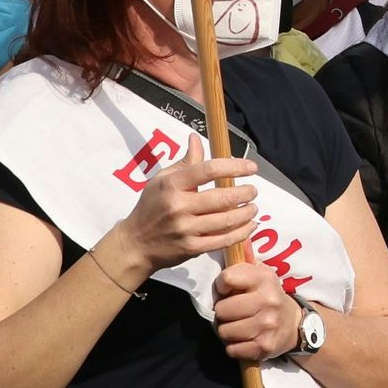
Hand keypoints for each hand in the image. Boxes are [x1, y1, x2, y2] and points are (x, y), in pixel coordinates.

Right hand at [113, 154, 257, 273]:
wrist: (134, 244)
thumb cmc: (151, 207)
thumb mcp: (161, 180)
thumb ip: (185, 161)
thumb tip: (196, 138)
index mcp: (172, 185)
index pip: (209, 170)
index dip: (235, 167)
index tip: (251, 168)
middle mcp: (178, 206)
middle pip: (223, 197)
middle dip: (246, 193)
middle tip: (253, 190)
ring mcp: (185, 229)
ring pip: (227, 220)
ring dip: (247, 213)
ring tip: (253, 207)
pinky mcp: (191, 248)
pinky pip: (223, 240)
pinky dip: (242, 232)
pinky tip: (250, 225)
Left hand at [213, 264, 303, 366]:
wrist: (295, 325)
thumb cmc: (269, 297)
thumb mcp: (262, 275)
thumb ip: (247, 260)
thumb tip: (240, 240)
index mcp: (266, 280)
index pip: (228, 278)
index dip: (222, 286)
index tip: (229, 290)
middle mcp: (268, 301)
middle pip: (222, 309)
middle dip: (224, 312)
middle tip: (234, 312)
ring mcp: (267, 326)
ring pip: (224, 331)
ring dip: (227, 330)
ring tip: (239, 325)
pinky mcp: (264, 347)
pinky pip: (232, 349)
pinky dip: (234, 346)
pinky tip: (245, 339)